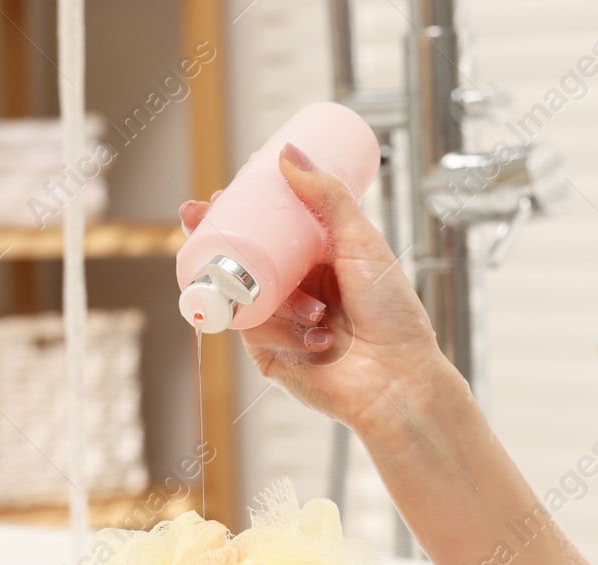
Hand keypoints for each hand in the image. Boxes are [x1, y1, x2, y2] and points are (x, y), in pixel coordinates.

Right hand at [177, 143, 463, 447]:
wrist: (399, 378)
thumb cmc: (392, 313)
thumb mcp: (361, 242)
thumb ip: (327, 197)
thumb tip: (286, 152)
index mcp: (316, 263)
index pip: (267, 233)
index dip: (238, 216)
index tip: (217, 197)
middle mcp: (296, 293)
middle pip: (243, 261)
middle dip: (218, 242)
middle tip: (198, 219)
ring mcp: (280, 327)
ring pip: (247, 296)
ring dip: (278, 299)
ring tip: (319, 310)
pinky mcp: (270, 359)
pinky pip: (254, 334)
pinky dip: (284, 331)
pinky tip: (319, 338)